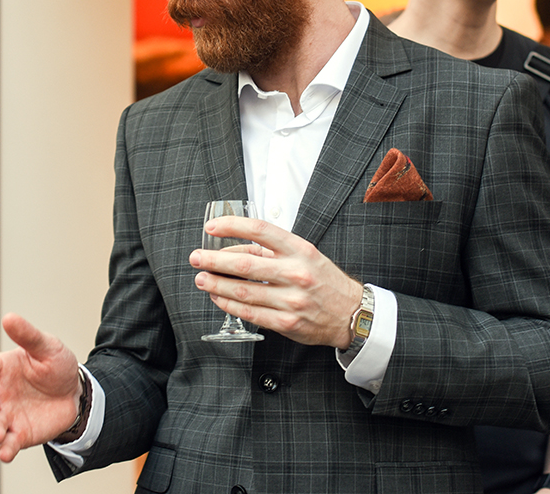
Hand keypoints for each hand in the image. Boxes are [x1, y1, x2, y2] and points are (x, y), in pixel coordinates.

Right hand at [0, 313, 81, 462]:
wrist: (76, 392)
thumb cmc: (57, 366)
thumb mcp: (47, 346)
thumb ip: (27, 335)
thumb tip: (9, 317)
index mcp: (2, 368)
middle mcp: (0, 393)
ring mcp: (8, 414)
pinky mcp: (20, 433)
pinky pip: (8, 443)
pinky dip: (5, 450)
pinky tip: (6, 453)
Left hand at [190, 215, 361, 348]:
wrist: (352, 313)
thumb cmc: (324, 280)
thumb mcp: (305, 255)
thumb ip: (272, 251)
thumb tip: (233, 249)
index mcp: (300, 250)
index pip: (260, 230)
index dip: (232, 226)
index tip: (211, 227)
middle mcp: (295, 273)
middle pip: (245, 264)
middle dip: (214, 260)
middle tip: (197, 258)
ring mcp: (291, 300)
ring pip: (243, 292)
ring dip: (216, 284)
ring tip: (201, 279)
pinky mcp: (286, 323)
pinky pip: (250, 313)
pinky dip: (229, 305)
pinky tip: (218, 297)